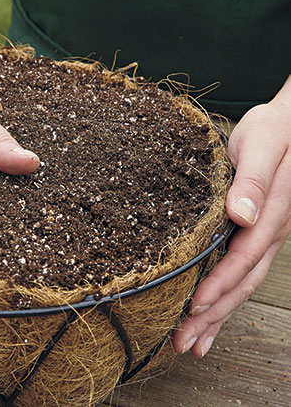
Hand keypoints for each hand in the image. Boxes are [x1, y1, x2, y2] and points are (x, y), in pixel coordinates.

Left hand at [173, 99, 290, 356]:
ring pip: (243, 284)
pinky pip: (243, 272)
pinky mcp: (256, 234)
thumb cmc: (274, 129)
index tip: (194, 306)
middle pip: (243, 281)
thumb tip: (243, 214)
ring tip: (193, 343)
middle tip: (185, 341)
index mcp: (273, 212)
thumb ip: (253, 179)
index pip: (244, 256)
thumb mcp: (262, 144)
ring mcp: (265, 236)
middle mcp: (271, 230)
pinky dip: (225, 296)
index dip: (220, 283)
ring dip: (218, 316)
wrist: (287, 123)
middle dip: (214, 314)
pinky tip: (209, 314)